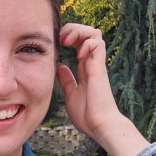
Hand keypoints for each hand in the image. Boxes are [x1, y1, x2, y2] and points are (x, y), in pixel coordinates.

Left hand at [57, 23, 148, 155]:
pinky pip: (97, 42)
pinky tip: (76, 55)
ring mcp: (96, 63)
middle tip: (60, 40)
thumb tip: (60, 67)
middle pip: (87, 32)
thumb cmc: (87, 115)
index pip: (79, 42)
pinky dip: (86, 42)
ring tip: (67, 42)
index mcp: (85, 68)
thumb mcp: (70, 95)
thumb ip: (66, 80)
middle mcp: (92, 63)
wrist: (99, 125)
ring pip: (94, 32)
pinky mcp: (99, 66)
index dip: (68, 37)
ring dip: (79, 32)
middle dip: (72, 29)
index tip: (56, 45)